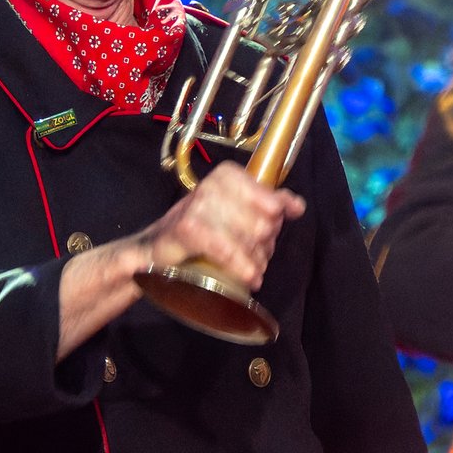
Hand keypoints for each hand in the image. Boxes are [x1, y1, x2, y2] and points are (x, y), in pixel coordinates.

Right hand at [136, 161, 306, 290]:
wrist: (155, 251)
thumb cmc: (200, 231)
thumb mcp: (235, 212)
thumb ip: (266, 204)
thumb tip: (297, 206)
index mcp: (228, 175)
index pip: (273, 201)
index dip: (275, 223)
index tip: (268, 235)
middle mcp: (214, 185)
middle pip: (265, 223)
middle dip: (264, 246)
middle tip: (254, 256)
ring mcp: (200, 204)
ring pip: (250, 238)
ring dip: (255, 261)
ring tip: (250, 270)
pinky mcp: (189, 228)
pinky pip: (227, 248)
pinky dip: (240, 266)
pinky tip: (249, 277)